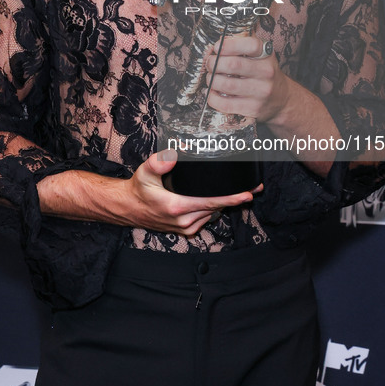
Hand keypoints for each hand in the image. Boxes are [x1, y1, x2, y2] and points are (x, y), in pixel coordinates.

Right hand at [122, 150, 259, 235]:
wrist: (129, 208)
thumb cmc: (139, 189)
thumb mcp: (145, 172)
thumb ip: (158, 162)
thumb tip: (174, 154)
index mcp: (178, 207)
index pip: (211, 202)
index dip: (232, 198)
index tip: (248, 194)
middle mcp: (185, 221)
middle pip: (217, 208)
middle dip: (235, 199)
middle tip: (254, 188)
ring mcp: (186, 227)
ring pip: (213, 214)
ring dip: (224, 204)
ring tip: (238, 192)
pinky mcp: (187, 230)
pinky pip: (207, 218)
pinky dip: (214, 209)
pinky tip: (217, 200)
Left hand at [205, 35, 291, 123]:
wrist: (282, 100)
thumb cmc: (264, 74)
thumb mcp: (260, 56)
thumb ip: (241, 47)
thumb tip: (218, 45)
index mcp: (267, 55)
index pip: (250, 45)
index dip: (229, 45)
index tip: (217, 47)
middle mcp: (266, 72)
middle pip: (233, 65)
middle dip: (214, 63)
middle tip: (209, 63)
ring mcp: (260, 92)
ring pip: (226, 84)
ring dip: (212, 80)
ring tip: (211, 78)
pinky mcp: (252, 108)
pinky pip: (225, 104)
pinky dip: (212, 97)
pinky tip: (212, 92)